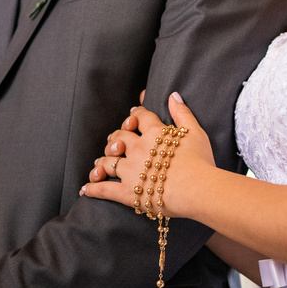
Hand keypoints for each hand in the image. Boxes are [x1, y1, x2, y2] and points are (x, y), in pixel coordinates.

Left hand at [81, 92, 213, 218]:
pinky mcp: (127, 192)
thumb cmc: (200, 161)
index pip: (139, 116)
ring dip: (101, 162)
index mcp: (154, 132)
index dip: (134, 115)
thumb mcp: (196, 132)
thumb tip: (173, 95)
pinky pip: (105, 189)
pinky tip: (86, 189)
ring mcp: (130, 170)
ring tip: (99, 166)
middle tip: (114, 143)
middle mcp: (138, 148)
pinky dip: (93, 189)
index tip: (131, 116)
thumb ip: (183, 113)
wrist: (198, 188)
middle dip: (114, 138)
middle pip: (118, 137)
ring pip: (107, 162)